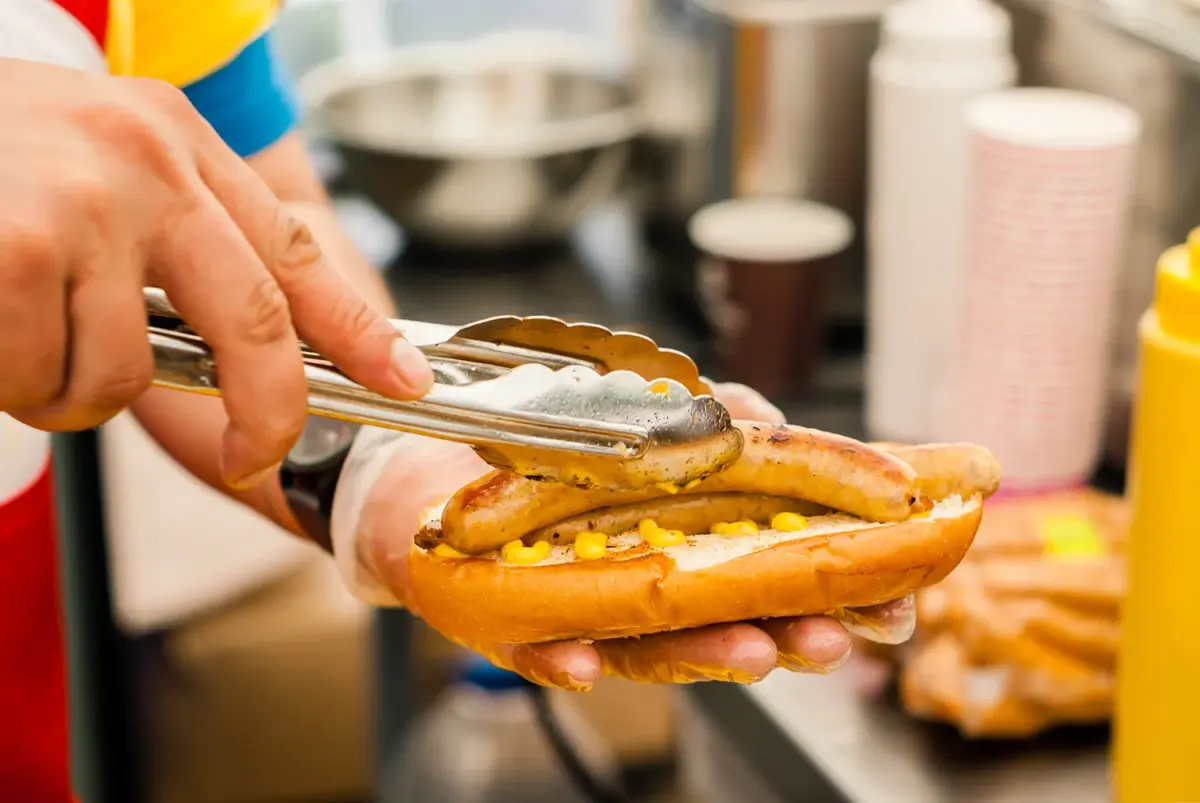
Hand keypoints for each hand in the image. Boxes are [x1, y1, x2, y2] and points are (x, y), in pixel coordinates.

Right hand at [0, 59, 432, 485]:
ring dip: (72, 388)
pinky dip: (13, 382)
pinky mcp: (21, 253)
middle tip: (251, 455)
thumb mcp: (89, 163)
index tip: (404, 381)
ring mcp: (85, 204)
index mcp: (175, 142)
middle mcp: (147, 162)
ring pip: (126, 371)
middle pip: (257, 325)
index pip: (295, 251)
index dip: (357, 329)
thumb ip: (167, 237)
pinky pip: (46, 378)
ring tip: (18, 336)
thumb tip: (241, 344)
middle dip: (265, 412)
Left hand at [332, 381, 916, 688]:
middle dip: (782, 638)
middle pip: (726, 627)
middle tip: (830, 642)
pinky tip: (582, 662)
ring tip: (746, 653)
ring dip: (698, 656)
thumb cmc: (557, 443)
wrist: (442, 461)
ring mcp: (584, 612)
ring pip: (649, 648)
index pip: (774, 580)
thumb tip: (773, 424)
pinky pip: (535, 650)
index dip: (836, 597)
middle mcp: (647, 593)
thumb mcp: (652, 414)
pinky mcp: (508, 622)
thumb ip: (719, 422)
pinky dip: (561, 658)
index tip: (895, 604)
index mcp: (690, 551)